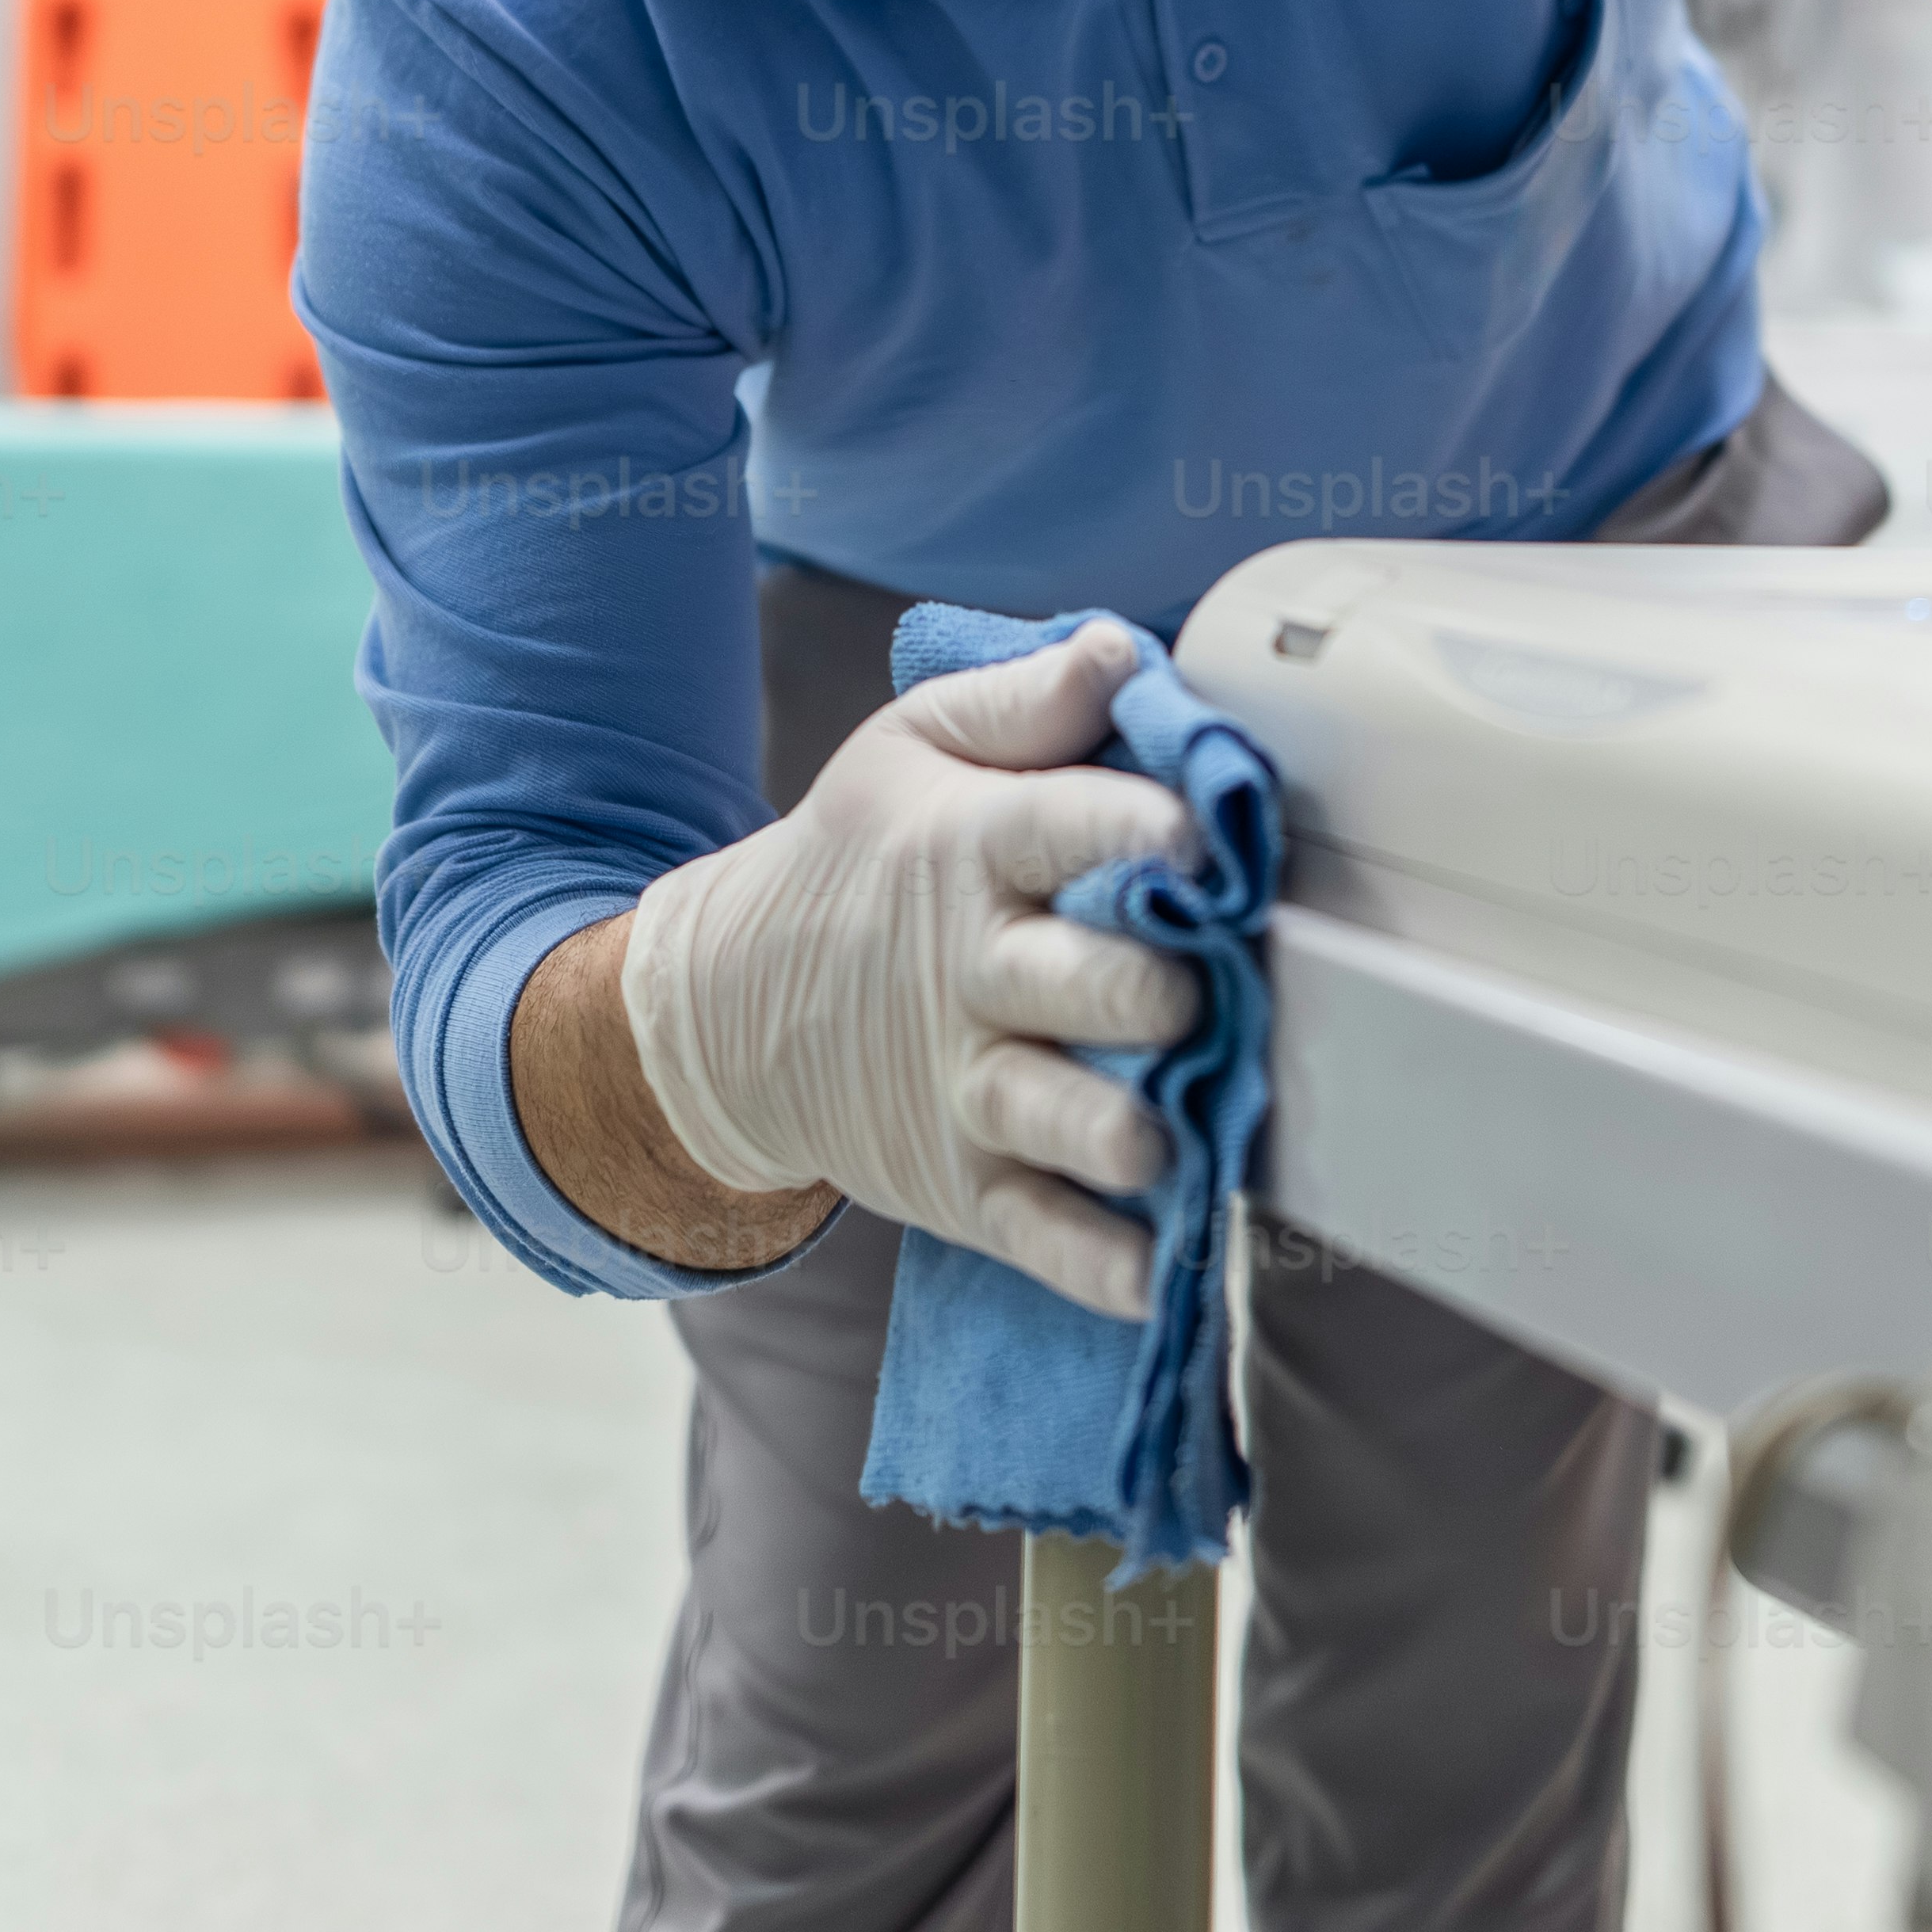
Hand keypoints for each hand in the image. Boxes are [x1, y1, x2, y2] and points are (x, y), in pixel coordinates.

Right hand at [618, 627, 1202, 1315]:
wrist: (730, 1008)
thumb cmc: (861, 860)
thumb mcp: (909, 752)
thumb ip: (1020, 705)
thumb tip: (1123, 652)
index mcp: (966, 851)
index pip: (1051, 827)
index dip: (1127, 828)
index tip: (1201, 832)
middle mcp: (971, 974)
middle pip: (1064, 981)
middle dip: (1137, 988)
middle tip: (1197, 988)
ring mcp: (966, 1088)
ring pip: (1047, 1114)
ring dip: (1107, 1130)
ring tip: (1159, 1143)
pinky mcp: (964, 1184)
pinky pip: (1033, 1231)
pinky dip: (1089, 1263)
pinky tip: (1153, 1279)